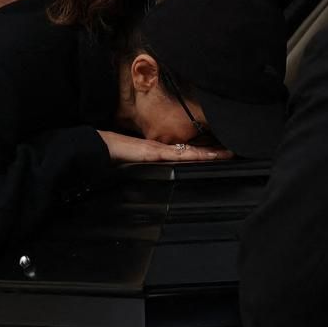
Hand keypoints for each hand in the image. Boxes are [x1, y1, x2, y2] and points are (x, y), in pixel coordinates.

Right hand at [97, 130, 232, 162]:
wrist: (97, 148)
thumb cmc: (111, 157)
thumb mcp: (131, 165)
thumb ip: (144, 168)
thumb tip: (151, 178)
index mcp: (157, 153)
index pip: (184, 153)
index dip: (201, 154)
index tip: (217, 154)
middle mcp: (160, 149)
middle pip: (191, 151)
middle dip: (211, 152)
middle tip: (230, 152)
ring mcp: (157, 150)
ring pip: (188, 151)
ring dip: (207, 153)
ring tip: (225, 154)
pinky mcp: (151, 152)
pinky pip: (175, 154)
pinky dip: (191, 155)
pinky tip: (203, 156)